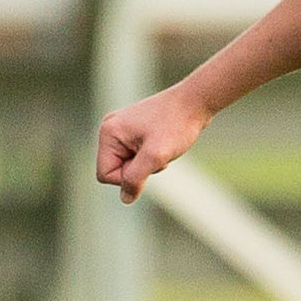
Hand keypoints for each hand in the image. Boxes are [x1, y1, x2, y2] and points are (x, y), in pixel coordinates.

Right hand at [95, 87, 213, 201]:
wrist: (195, 102)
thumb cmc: (176, 125)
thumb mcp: (155, 156)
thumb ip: (135, 178)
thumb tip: (125, 199)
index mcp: (109, 133)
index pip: (105, 174)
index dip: (127, 178)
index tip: (148, 162)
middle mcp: (110, 129)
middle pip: (115, 170)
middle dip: (139, 169)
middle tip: (158, 153)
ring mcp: (122, 129)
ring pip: (128, 165)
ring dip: (148, 164)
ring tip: (163, 146)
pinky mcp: (134, 130)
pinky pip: (136, 157)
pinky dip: (151, 156)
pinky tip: (163, 142)